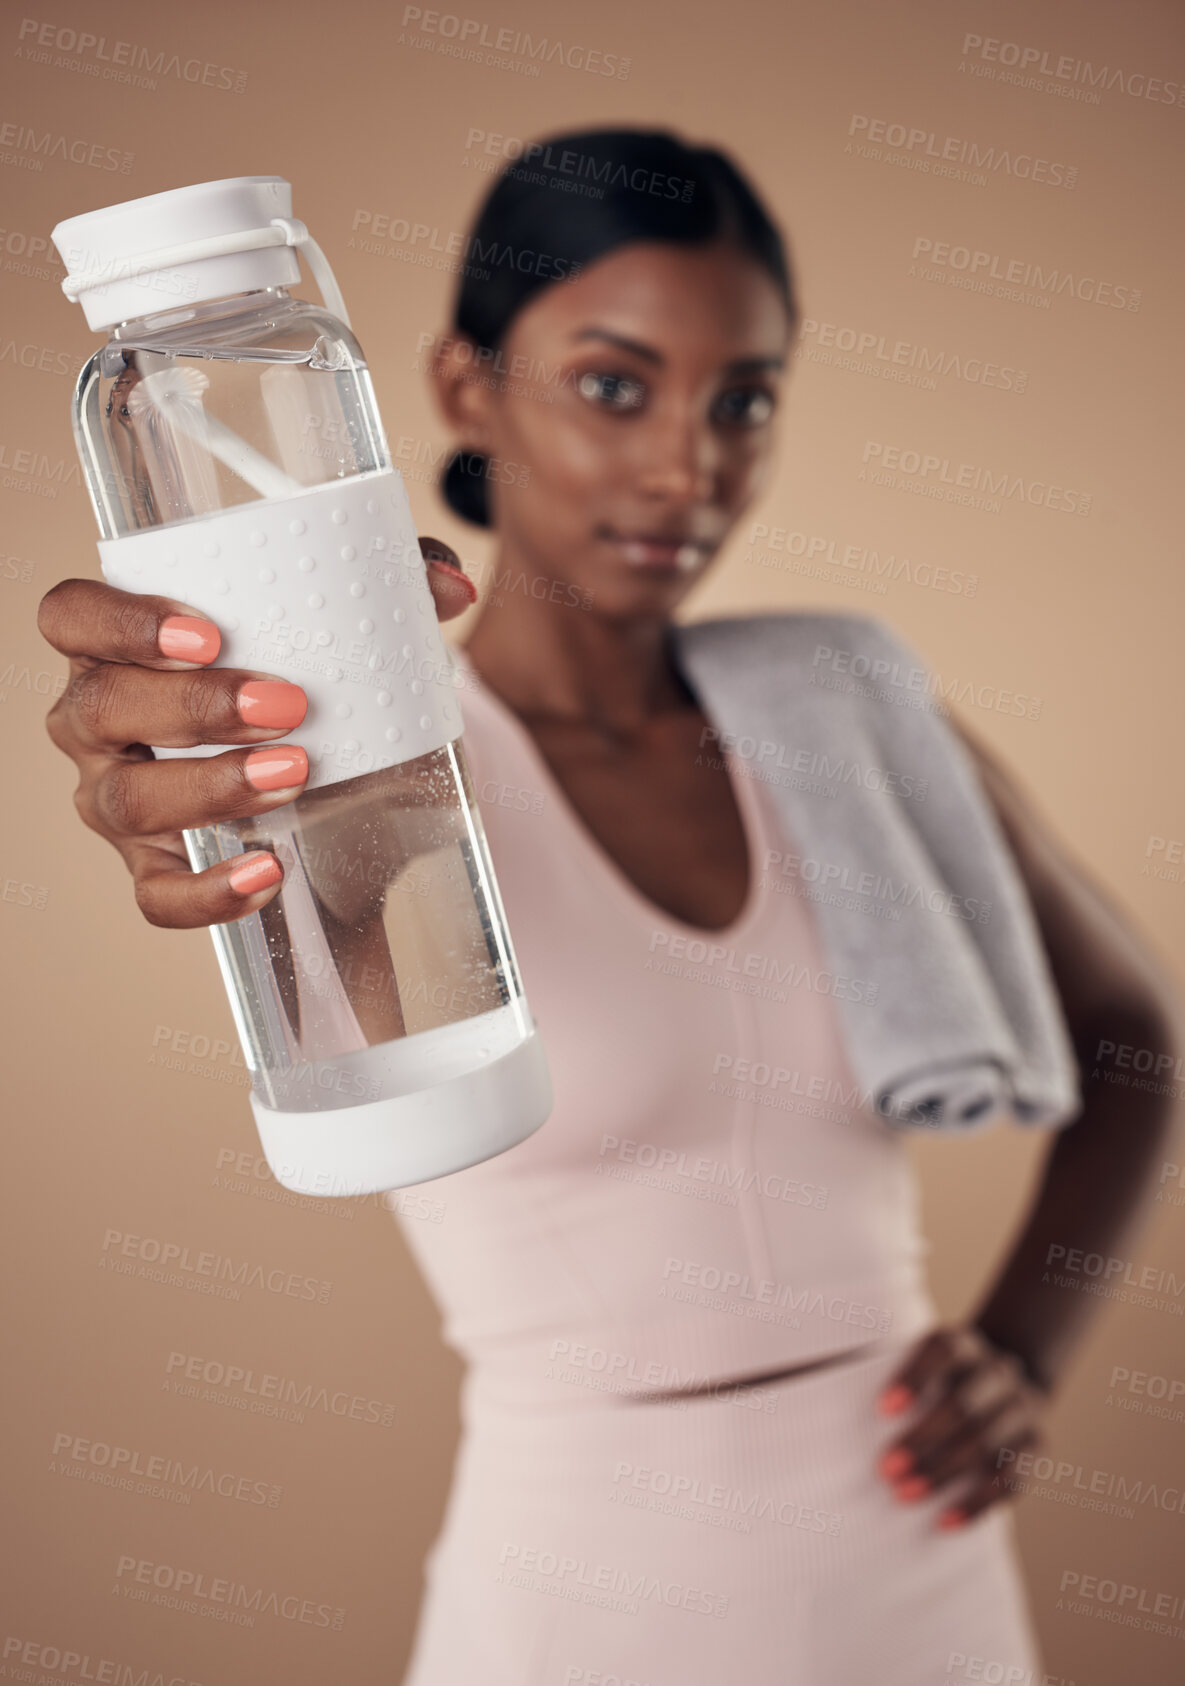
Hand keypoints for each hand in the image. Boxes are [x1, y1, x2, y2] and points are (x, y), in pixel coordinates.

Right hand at [36, 538, 475, 929]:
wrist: (342, 807)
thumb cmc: (311, 692)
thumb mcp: (346, 631)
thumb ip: (394, 585)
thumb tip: (449, 585)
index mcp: (120, 645)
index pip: (71, 615)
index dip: (118, 620)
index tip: (206, 633)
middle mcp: (99, 722)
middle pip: (103, 707)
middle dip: (194, 706)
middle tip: (286, 705)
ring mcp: (118, 799)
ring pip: (127, 799)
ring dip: (209, 786)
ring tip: (295, 773)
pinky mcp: (154, 869)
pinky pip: (157, 895)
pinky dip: (207, 891)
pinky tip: (267, 871)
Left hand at [874, 1324, 1047, 1529]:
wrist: (1004, 1384)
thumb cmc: (938, 1380)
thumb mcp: (918, 1361)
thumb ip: (880, 1372)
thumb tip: (816, 1387)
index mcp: (964, 1343)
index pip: (943, 1351)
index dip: (914, 1377)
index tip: (882, 1410)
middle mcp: (998, 1371)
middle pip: (963, 1404)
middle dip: (923, 1439)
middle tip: (885, 1470)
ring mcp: (1023, 1407)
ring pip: (987, 1443)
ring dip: (943, 1473)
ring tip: (904, 1495)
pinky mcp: (1037, 1445)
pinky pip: (1012, 1479)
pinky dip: (978, 1503)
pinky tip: (945, 1520)